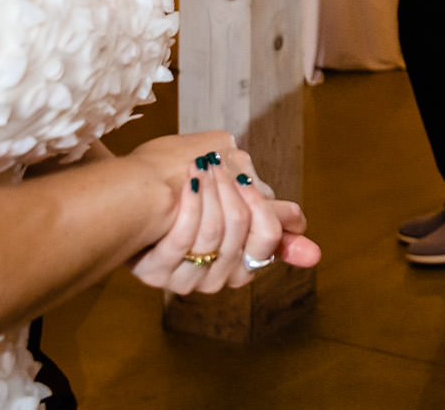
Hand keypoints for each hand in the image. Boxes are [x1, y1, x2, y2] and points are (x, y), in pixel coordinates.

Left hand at [125, 135, 320, 293]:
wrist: (133, 188)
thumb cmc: (185, 184)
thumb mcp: (238, 192)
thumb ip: (275, 220)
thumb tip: (311, 246)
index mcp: (236, 261)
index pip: (266, 246)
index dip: (264, 216)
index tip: (252, 185)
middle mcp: (211, 276)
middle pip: (243, 241)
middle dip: (237, 200)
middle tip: (230, 170)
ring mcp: (182, 277)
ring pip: (214, 239)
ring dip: (211, 197)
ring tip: (205, 168)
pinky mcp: (155, 271)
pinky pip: (183, 241)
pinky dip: (188, 206)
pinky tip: (188, 182)